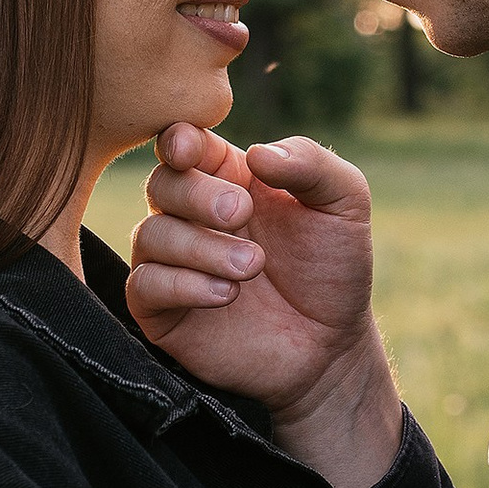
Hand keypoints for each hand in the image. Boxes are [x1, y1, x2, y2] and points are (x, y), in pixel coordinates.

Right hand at [125, 123, 402, 487]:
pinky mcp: (163, 311)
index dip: (178, 141)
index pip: (184, 144)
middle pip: (161, 183)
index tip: (188, 149)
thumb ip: (310, 163)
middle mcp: (192, 216)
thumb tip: (257, 152)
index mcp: (228, 178)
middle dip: (197, 195)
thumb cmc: (334, 268)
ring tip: (253, 267)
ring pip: (150, 234)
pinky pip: (144, 285)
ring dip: (201, 247)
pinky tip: (226, 295)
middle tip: (243, 215)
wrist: (331, 346)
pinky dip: (182, 285)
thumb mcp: (344, 203)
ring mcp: (174, 263)